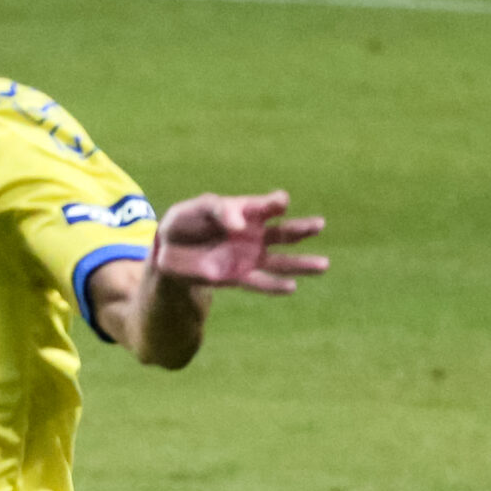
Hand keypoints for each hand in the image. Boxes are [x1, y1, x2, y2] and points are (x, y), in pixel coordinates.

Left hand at [152, 191, 328, 293]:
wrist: (167, 249)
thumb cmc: (185, 221)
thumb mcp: (198, 208)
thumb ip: (220, 211)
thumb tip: (242, 228)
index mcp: (247, 212)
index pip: (268, 206)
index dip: (274, 203)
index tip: (278, 204)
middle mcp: (254, 234)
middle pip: (283, 233)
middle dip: (301, 229)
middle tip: (319, 225)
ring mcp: (247, 256)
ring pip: (280, 261)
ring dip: (300, 264)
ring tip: (323, 265)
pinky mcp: (236, 276)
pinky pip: (259, 283)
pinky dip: (274, 286)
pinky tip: (292, 287)